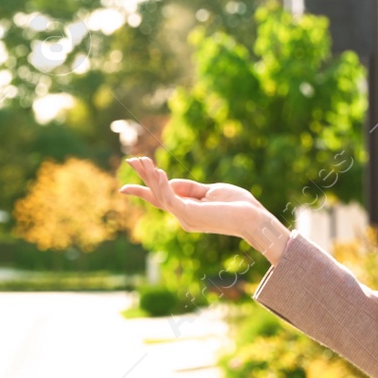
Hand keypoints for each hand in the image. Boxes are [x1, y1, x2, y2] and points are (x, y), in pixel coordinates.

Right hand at [119, 156, 287, 258]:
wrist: (253, 217)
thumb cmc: (238, 205)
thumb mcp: (211, 191)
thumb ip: (191, 187)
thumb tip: (170, 180)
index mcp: (187, 211)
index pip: (160, 200)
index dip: (144, 190)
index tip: (124, 186)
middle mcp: (183, 217)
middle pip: (156, 195)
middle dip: (143, 177)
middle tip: (130, 160)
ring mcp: (185, 218)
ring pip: (161, 195)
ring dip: (150, 177)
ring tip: (141, 160)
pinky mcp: (191, 214)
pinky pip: (171, 198)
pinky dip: (163, 185)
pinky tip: (159, 172)